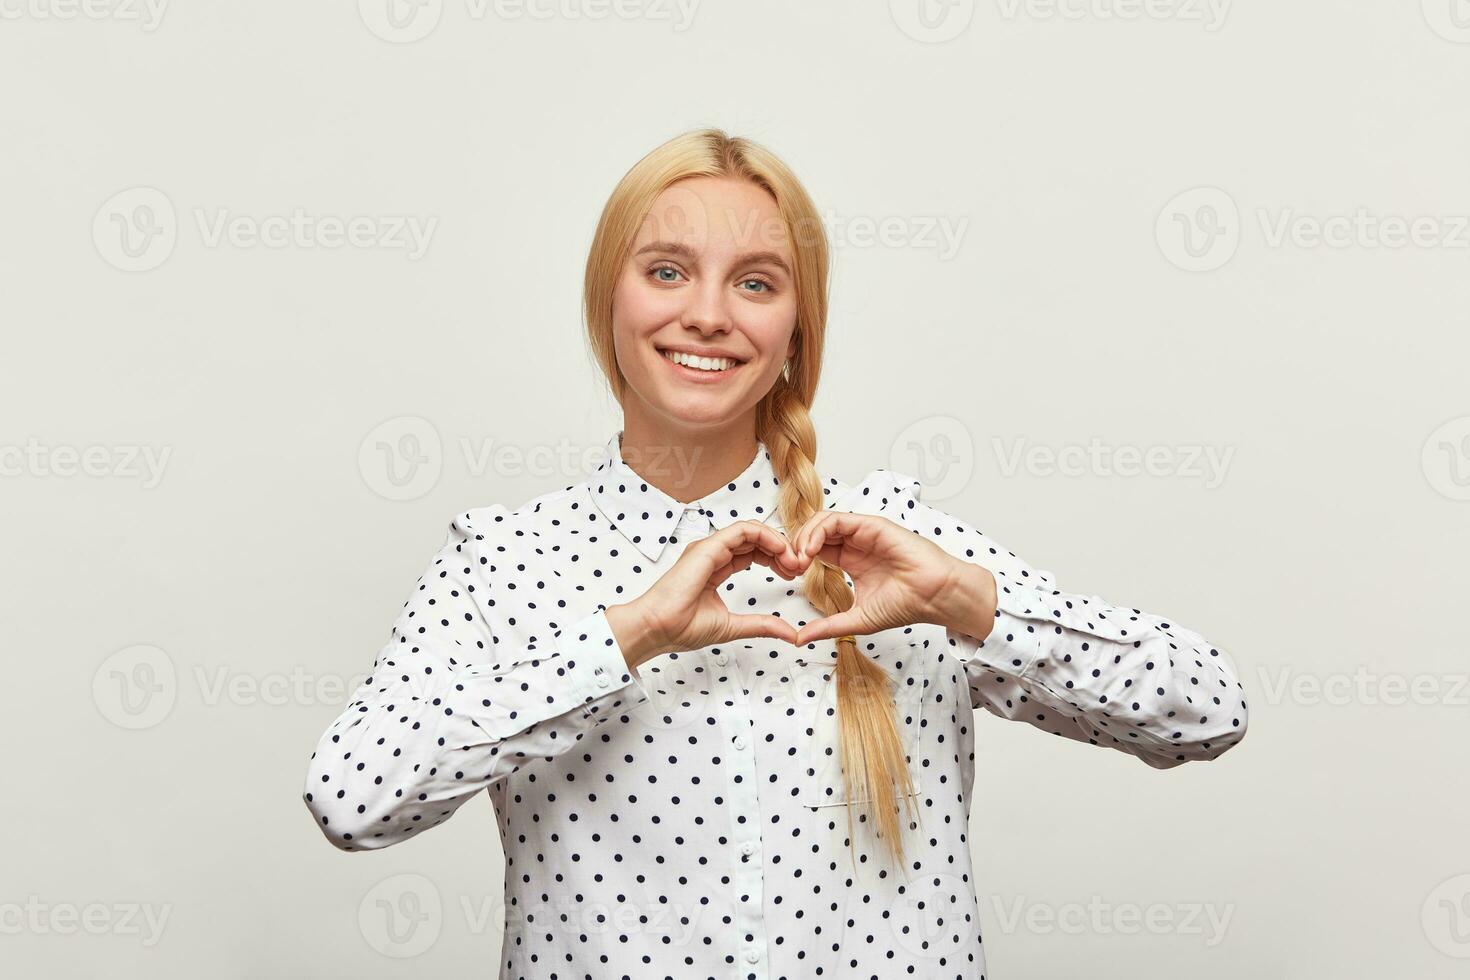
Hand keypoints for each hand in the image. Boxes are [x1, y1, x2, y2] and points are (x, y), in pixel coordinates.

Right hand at [605, 519, 803, 665]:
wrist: (657, 629)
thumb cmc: (681, 628)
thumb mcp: (733, 626)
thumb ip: (762, 625)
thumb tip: (791, 634)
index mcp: (715, 568)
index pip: (752, 553)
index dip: (776, 559)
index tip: (793, 574)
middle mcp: (712, 554)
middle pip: (755, 540)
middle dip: (781, 549)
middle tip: (800, 566)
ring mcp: (709, 548)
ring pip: (751, 530)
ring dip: (777, 541)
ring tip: (793, 560)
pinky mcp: (708, 548)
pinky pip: (742, 531)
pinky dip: (765, 536)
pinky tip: (780, 550)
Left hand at [788, 510, 996, 645]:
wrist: (934, 597)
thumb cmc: (905, 605)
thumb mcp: (857, 619)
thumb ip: (828, 626)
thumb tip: (799, 639)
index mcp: (850, 560)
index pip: (814, 549)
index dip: (797, 559)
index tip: (789, 577)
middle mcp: (855, 543)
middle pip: (814, 532)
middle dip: (796, 546)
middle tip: (789, 567)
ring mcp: (863, 532)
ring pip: (822, 522)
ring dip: (804, 537)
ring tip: (799, 559)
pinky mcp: (872, 525)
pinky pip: (837, 519)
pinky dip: (818, 531)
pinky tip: (811, 551)